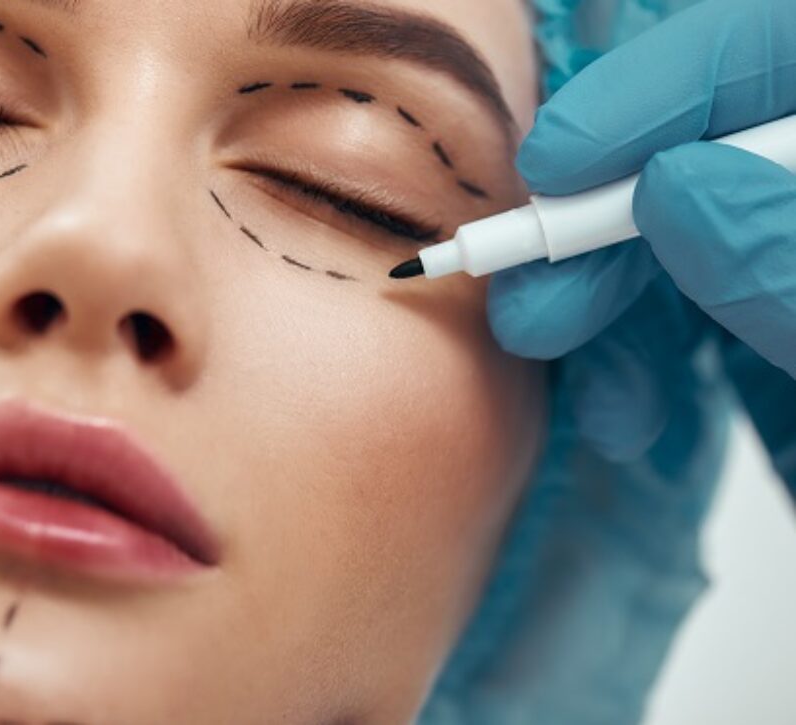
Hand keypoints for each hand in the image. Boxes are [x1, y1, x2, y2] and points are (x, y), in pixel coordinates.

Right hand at [488, 0, 795, 489]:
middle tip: (542, 305)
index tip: (559, 161)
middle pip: (710, 156)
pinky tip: (631, 420)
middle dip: (609, 229)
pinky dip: (637, 369)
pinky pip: (689, 327)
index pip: (781, 52)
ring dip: (611, 317)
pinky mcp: (784, 346)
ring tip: (601, 404)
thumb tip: (679, 190)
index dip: (666, 89)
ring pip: (680, 246)